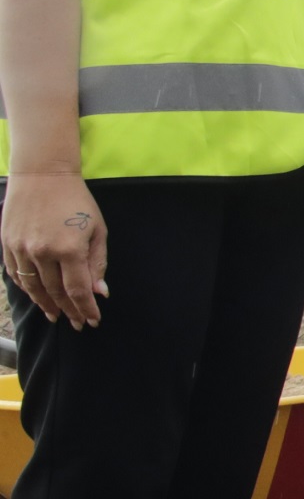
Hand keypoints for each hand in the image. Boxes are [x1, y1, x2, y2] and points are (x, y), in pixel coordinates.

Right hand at [2, 173, 108, 327]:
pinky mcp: (7, 244)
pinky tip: (36, 295)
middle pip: (55, 292)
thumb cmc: (76, 200)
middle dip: (69, 310)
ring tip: (56, 315)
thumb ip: (97, 262)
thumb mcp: (97, 229)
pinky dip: (27, 288)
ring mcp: (21, 249)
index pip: (78, 290)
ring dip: (45, 304)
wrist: (41, 175)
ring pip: (33, 287)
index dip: (86, 308)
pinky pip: (16, 274)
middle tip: (77, 323)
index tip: (92, 320)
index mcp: (69, 249)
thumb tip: (99, 292)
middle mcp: (42, 252)